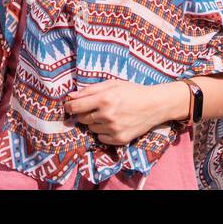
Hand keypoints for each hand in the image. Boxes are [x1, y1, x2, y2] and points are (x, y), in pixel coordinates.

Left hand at [64, 79, 181, 145]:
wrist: (155, 105)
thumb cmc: (132, 91)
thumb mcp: (112, 84)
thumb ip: (90, 90)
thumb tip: (70, 96)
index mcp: (104, 99)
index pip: (76, 107)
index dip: (69, 107)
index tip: (68, 106)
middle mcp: (107, 115)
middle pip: (82, 119)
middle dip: (84, 113)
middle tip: (93, 108)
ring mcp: (113, 129)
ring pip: (91, 129)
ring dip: (95, 122)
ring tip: (107, 115)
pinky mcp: (119, 139)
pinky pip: (101, 138)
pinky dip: (103, 132)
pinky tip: (113, 124)